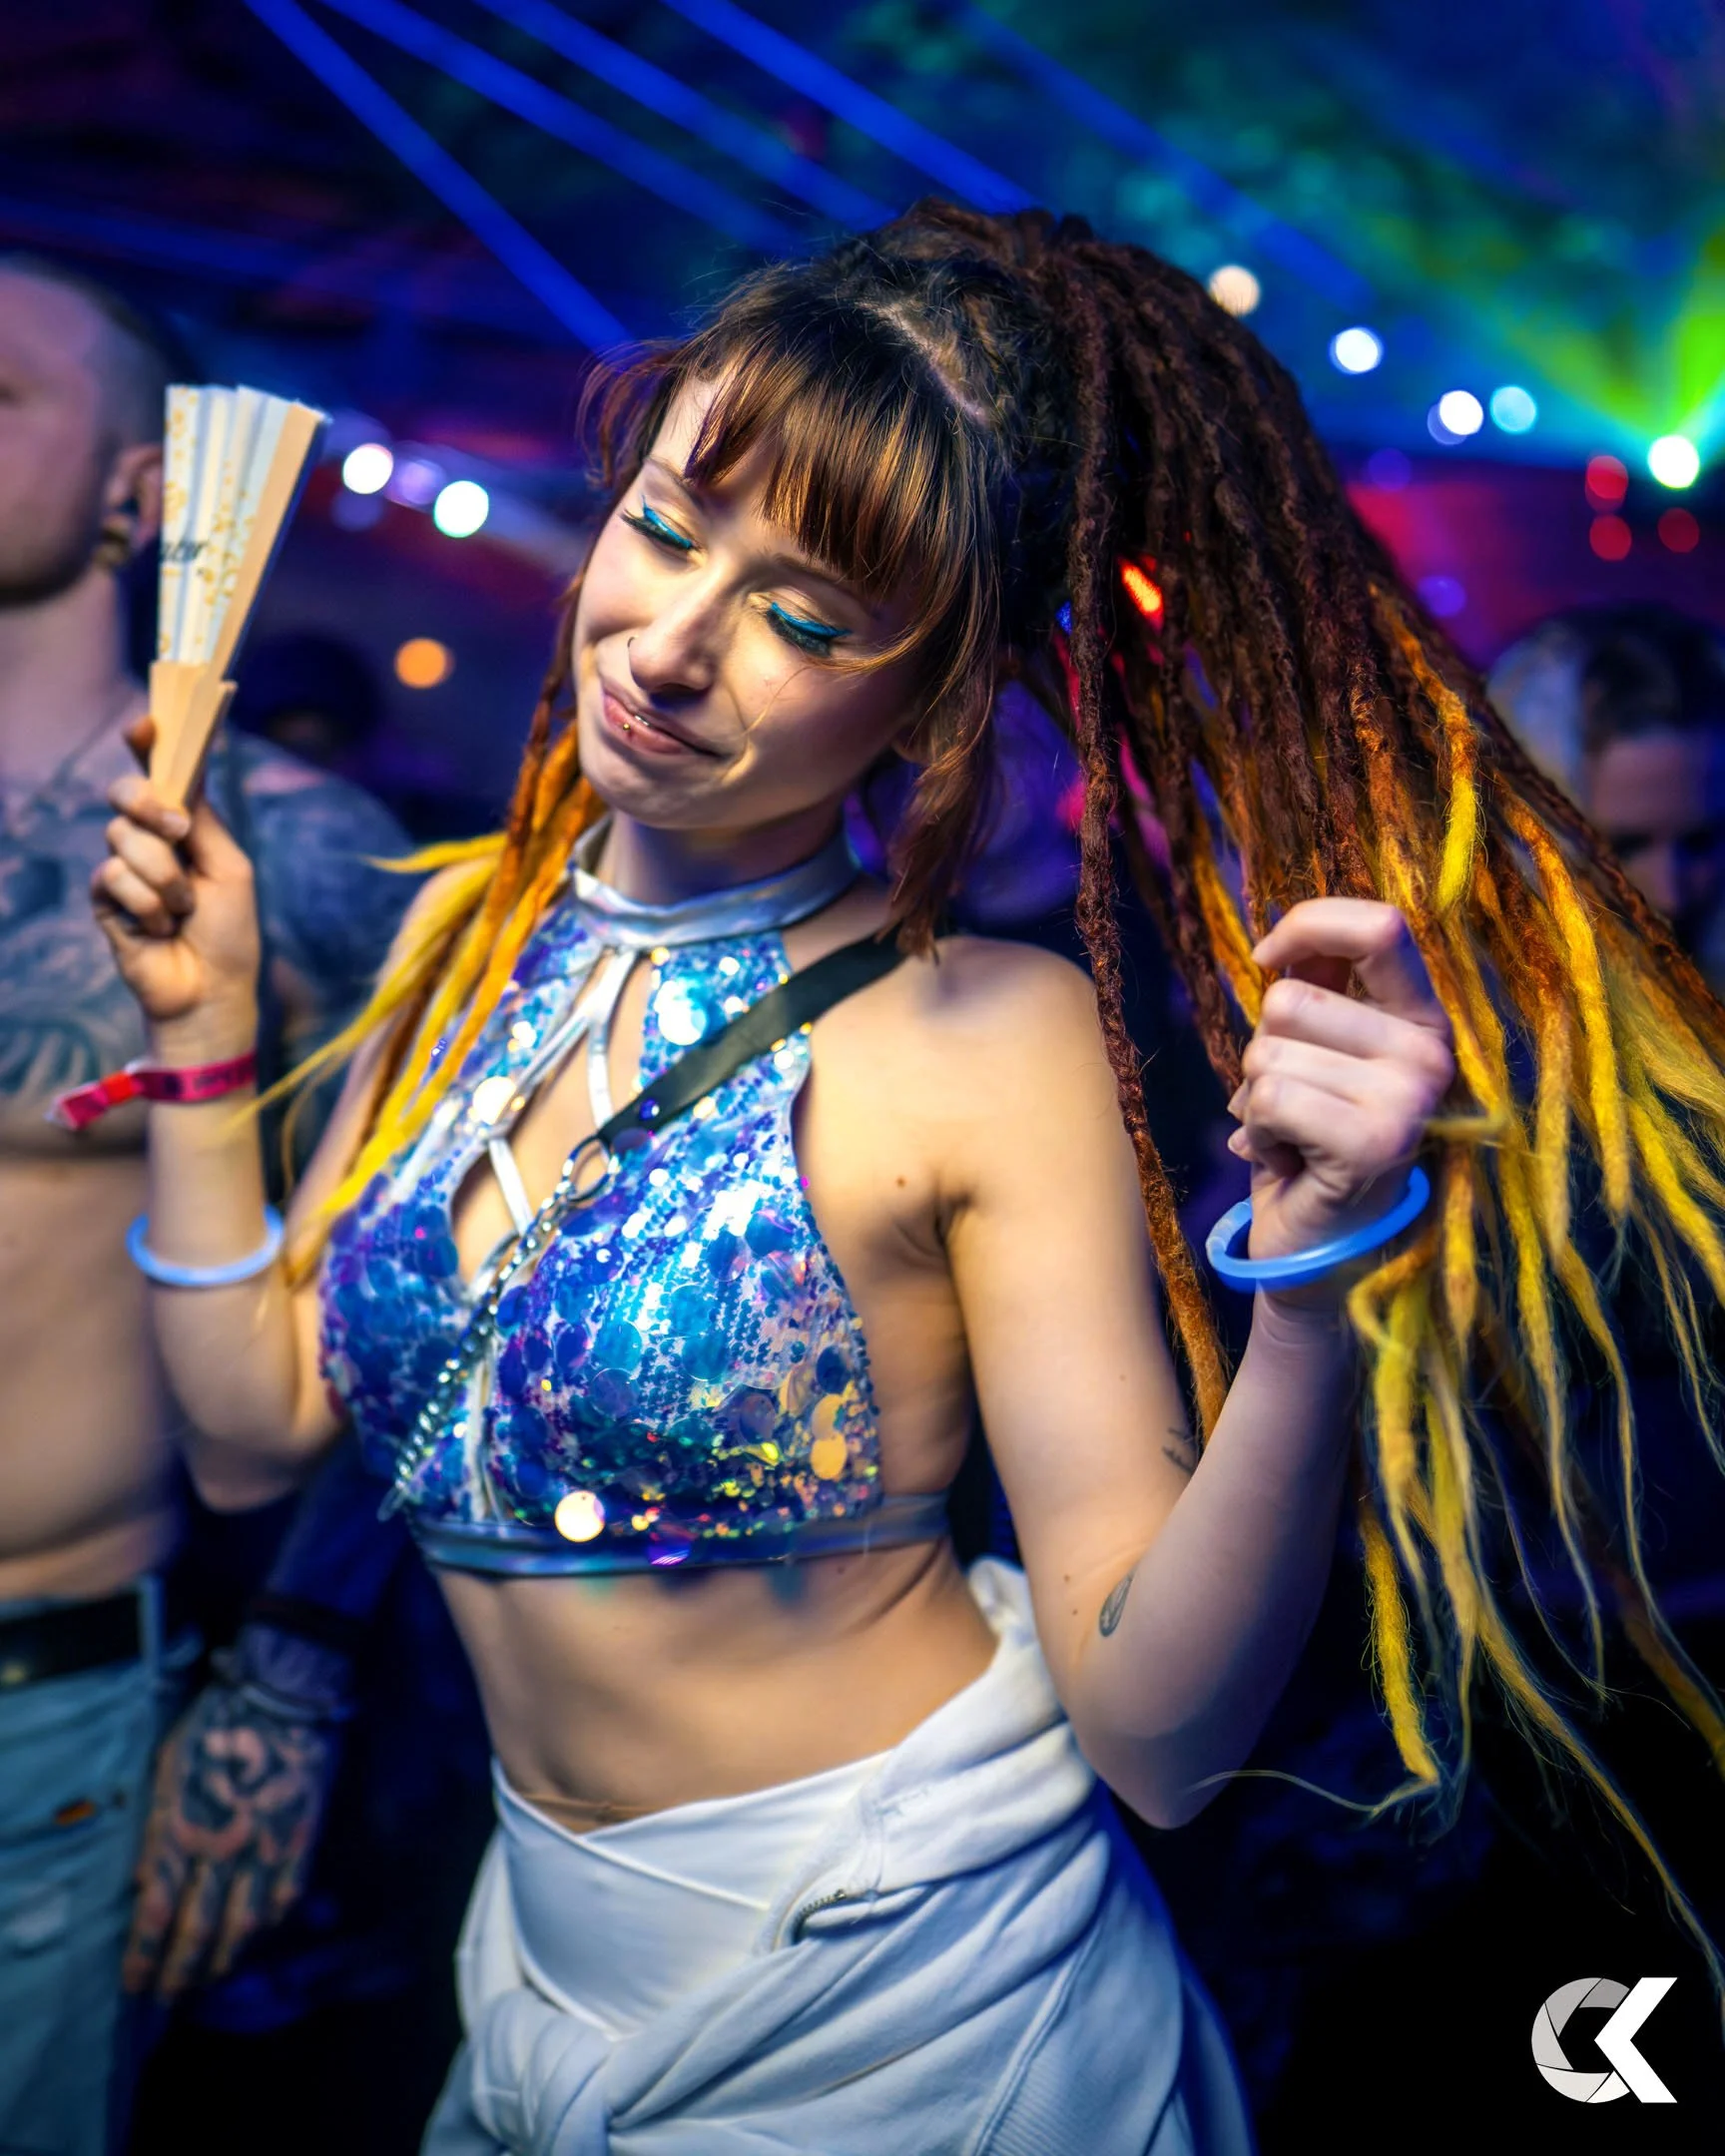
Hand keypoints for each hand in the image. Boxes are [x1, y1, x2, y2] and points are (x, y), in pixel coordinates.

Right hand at [91, 716, 259, 1052]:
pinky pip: (113, 877)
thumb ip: (204, 822)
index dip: (148, 746)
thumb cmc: (229, 933)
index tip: (145, 725)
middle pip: (126, 794)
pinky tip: (160, 929)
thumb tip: (184, 775)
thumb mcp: (229, 869)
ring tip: (183, 910)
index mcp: (187, 828)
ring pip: (122, 838)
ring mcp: (124, 868)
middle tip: (177, 830)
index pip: (161, 776)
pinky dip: (147, 904)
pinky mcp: (105, 899)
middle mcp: (151, 841)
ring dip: (164, 877)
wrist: (211, 991)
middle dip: (148, 805)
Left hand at [122, 1678, 336, 1998]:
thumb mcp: (168, 1768)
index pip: (154, 1912)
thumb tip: (143, 1879)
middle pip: (196, 1930)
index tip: (133, 1984)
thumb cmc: (216, 1726)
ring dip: (220, 1962)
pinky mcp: (301, 1843)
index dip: (143, 1956)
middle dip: (177, 1973)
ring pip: (242, 1926)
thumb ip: (156, 1826)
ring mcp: (265, 1851)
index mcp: (181, 1831)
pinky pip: (284, 1899)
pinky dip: (266, 1926)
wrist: (283, 1697)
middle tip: (166, 1999)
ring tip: (205, 1981)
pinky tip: (253, 1937)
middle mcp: (221, 1851)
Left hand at [1229, 900, 1453, 1286]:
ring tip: (1295, 1135)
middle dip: (1264, 1051)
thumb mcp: (1319, 1052)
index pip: (1380, 926)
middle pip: (1290, 999)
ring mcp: (1411, 1097)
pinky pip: (1269, 1099)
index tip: (1270, 958)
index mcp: (1424, 1017)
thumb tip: (1284, 940)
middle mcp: (1431, 1051)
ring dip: (1257, 1098)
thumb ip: (1317, 987)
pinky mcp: (1376, 1142)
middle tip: (1296, 1104)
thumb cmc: (1313, 1139)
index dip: (1308, 926)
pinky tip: (1290, 1161)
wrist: (1324, 1246)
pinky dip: (1258, 1134)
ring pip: (1269, 1051)